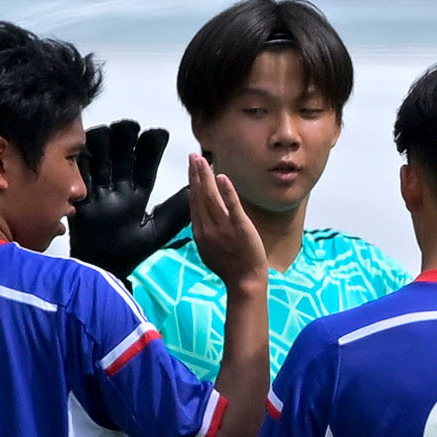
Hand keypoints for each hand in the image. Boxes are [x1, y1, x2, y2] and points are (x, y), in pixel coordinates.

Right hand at [67, 120, 191, 279]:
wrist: (102, 268)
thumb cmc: (130, 252)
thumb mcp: (156, 231)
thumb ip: (175, 211)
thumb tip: (195, 189)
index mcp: (138, 190)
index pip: (146, 161)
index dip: (151, 145)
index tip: (159, 134)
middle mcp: (118, 182)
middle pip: (120, 147)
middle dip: (125, 133)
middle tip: (130, 131)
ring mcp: (97, 185)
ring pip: (99, 150)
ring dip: (104, 140)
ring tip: (108, 140)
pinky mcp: (78, 191)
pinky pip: (78, 168)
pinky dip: (83, 156)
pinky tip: (88, 154)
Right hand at [185, 153, 268, 290]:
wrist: (244, 281)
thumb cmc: (230, 267)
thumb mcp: (208, 249)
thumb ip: (203, 231)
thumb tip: (199, 218)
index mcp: (200, 232)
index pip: (194, 202)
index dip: (193, 183)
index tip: (192, 168)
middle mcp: (208, 227)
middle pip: (200, 196)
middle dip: (195, 174)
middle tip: (193, 155)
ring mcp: (223, 227)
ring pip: (211, 197)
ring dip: (206, 177)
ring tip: (202, 160)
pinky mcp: (240, 227)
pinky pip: (231, 206)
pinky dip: (226, 192)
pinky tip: (221, 177)